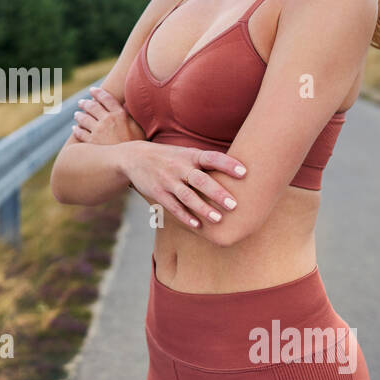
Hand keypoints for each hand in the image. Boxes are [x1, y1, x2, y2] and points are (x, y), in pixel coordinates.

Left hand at [72, 86, 145, 144]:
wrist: (131, 161)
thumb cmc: (137, 145)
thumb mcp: (139, 127)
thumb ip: (131, 117)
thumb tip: (127, 108)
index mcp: (120, 114)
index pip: (106, 98)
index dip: (98, 93)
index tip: (92, 90)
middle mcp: (108, 120)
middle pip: (92, 106)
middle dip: (85, 103)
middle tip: (81, 102)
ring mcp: (98, 131)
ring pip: (84, 118)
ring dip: (79, 115)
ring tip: (76, 114)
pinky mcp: (92, 142)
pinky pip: (80, 133)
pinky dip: (76, 129)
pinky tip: (75, 128)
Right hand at [121, 140, 246, 230]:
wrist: (135, 158)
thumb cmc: (171, 157)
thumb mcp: (187, 153)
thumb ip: (207, 162)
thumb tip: (239, 169)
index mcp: (190, 155)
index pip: (212, 158)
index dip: (227, 164)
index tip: (244, 172)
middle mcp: (179, 167)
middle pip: (200, 180)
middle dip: (217, 193)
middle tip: (234, 205)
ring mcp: (168, 181)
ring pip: (187, 196)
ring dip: (203, 208)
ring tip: (218, 219)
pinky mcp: (158, 193)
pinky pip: (173, 207)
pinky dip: (185, 217)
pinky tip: (197, 226)